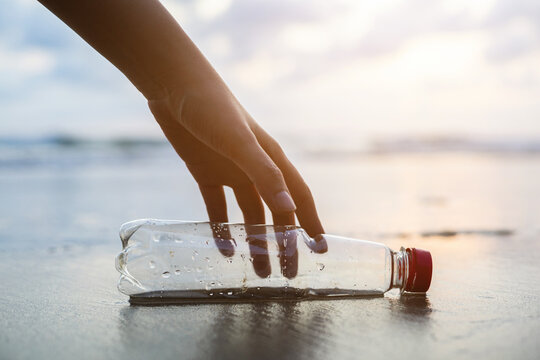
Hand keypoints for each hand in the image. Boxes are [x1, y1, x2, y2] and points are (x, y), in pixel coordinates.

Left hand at [147, 77, 326, 277]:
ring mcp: (230, 171)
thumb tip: (291, 211)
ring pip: (248, 215)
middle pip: (275, 212)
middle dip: (283, 242)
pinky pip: (217, 207)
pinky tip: (223, 249)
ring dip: (254, 241)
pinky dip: (221, 228)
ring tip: (257, 271)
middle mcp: (255, 168)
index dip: (311, 223)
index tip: (320, 249)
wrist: (175, 86)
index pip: (299, 197)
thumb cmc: (213, 108)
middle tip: (287, 274)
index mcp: (272, 160)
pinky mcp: (206, 172)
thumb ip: (265, 175)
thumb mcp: (240, 142)